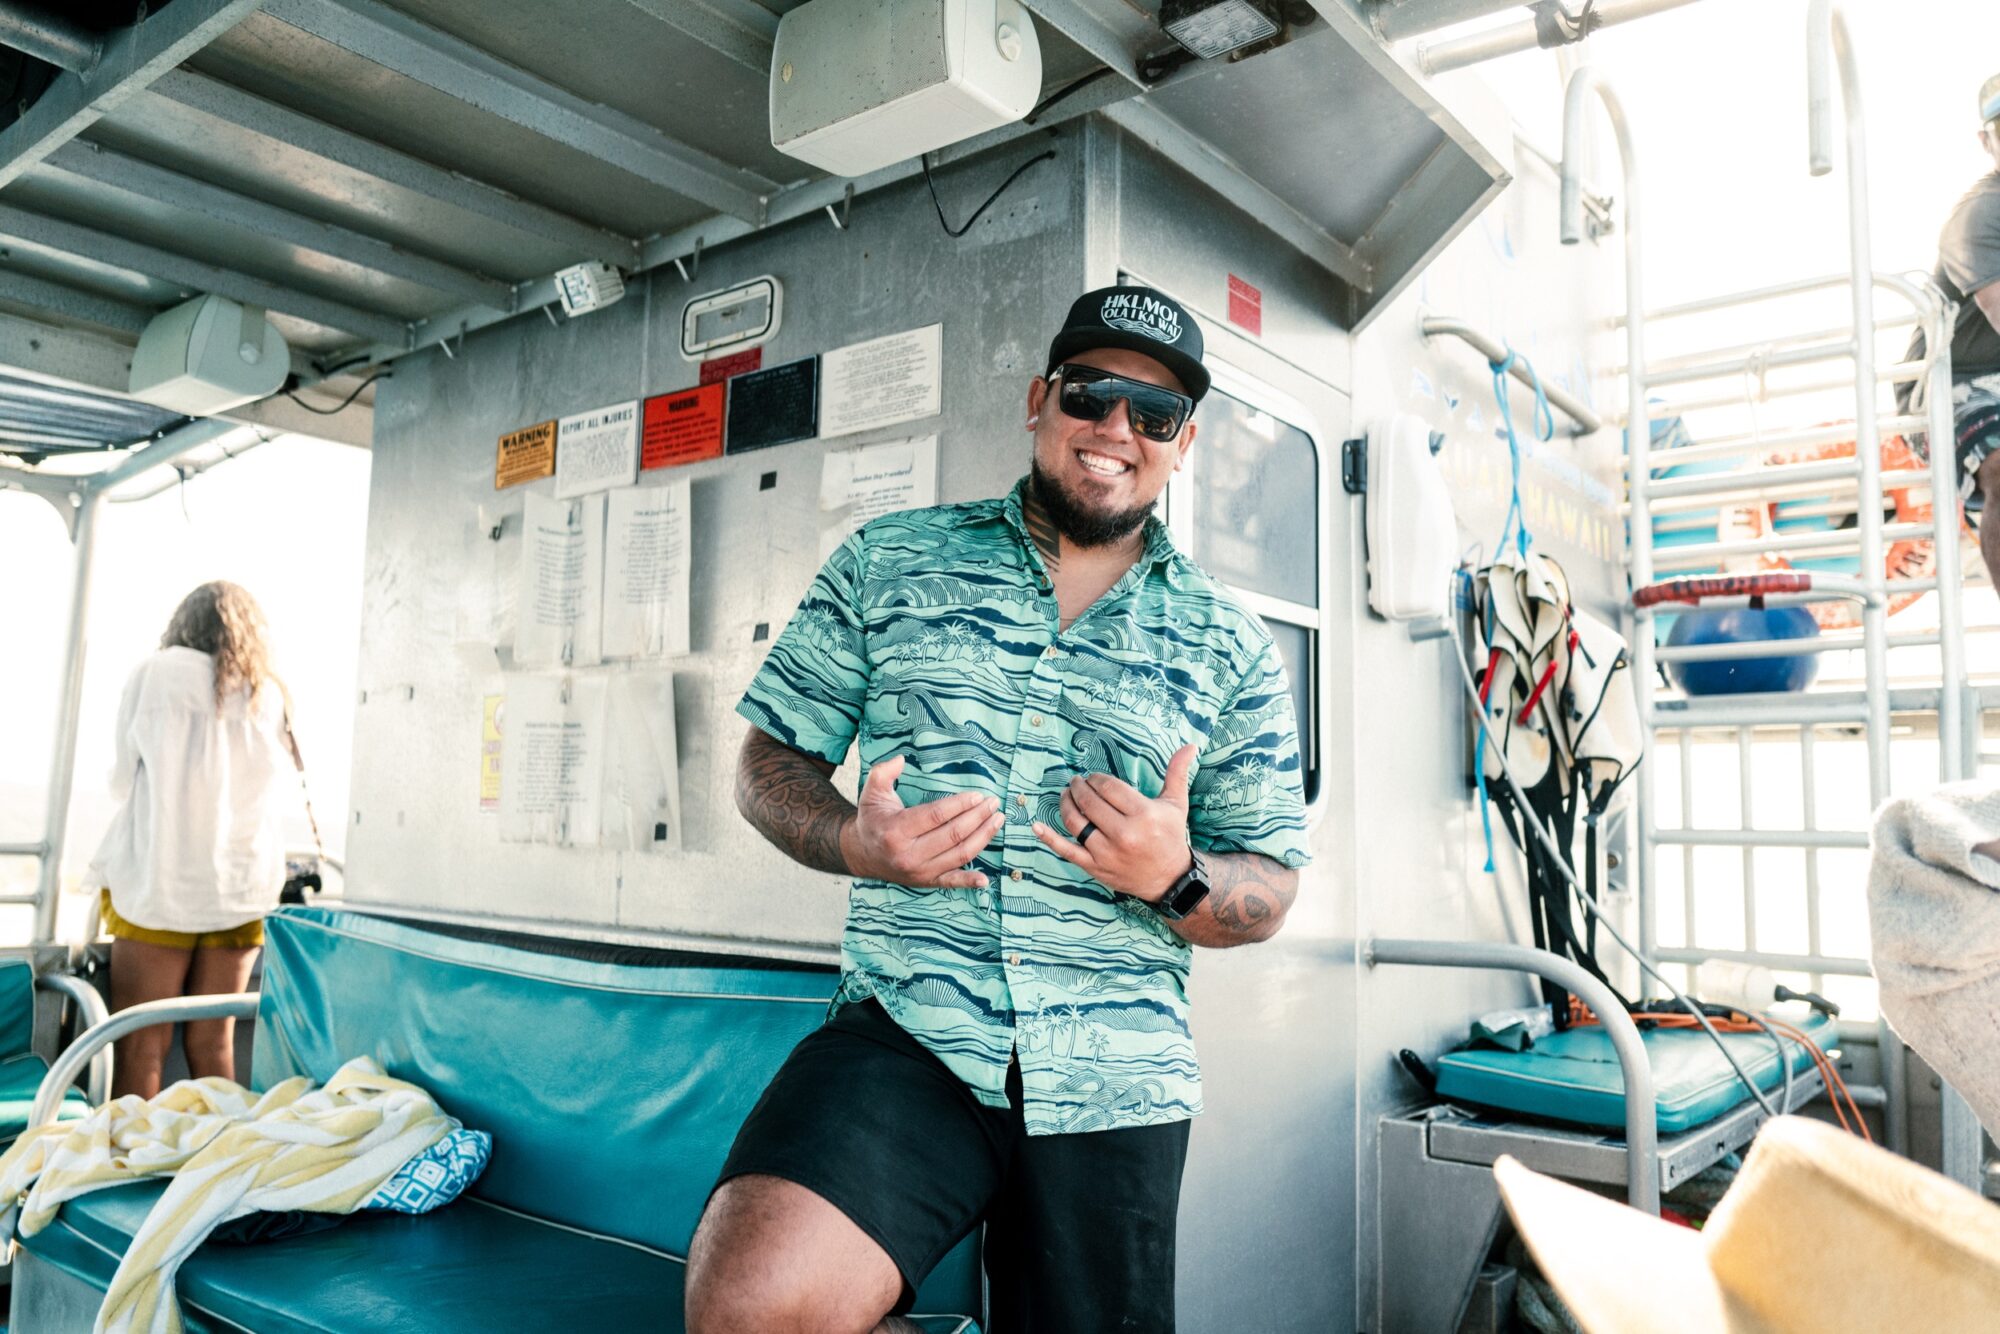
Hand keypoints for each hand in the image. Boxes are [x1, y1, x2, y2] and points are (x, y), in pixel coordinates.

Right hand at [839, 755, 1002, 888]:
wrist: (862, 853)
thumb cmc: (873, 820)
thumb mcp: (871, 792)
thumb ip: (883, 772)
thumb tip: (901, 759)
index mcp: (895, 830)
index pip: (935, 816)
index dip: (960, 805)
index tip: (978, 795)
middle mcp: (908, 854)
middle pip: (952, 835)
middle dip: (977, 817)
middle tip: (994, 804)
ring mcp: (919, 871)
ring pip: (958, 855)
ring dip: (982, 838)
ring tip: (997, 820)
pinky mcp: (925, 882)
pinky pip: (951, 883)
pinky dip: (969, 882)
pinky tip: (985, 879)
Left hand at [1032, 745, 1196, 900]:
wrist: (1170, 879)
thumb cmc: (1172, 836)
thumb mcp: (1176, 804)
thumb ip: (1177, 773)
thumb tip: (1190, 745)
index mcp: (1143, 814)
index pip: (1108, 787)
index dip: (1096, 779)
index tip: (1092, 777)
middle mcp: (1124, 834)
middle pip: (1090, 802)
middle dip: (1079, 787)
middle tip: (1076, 782)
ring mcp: (1107, 853)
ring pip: (1076, 822)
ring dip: (1065, 804)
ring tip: (1066, 795)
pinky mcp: (1096, 867)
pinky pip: (1067, 851)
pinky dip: (1049, 838)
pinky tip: (1036, 825)